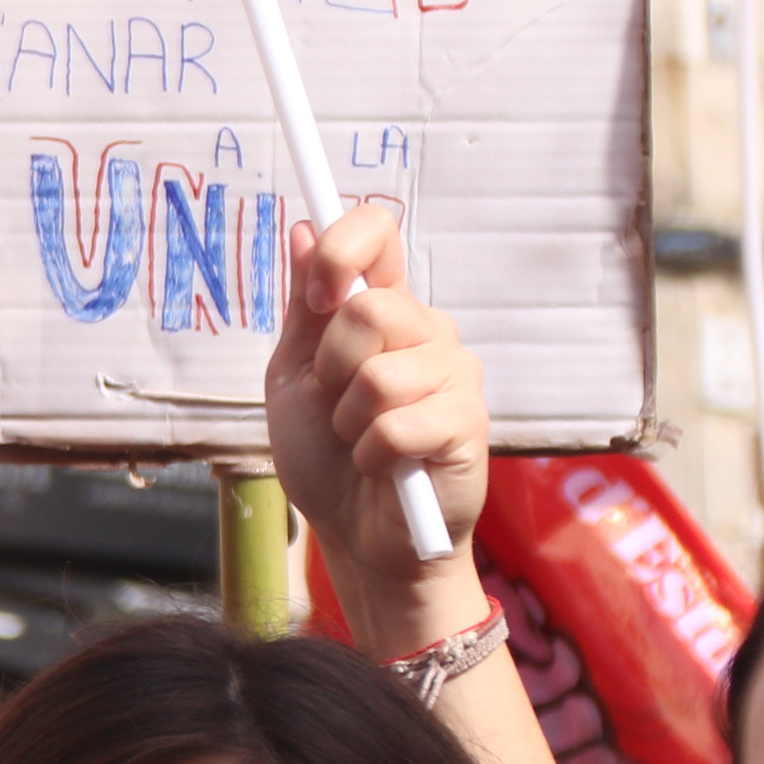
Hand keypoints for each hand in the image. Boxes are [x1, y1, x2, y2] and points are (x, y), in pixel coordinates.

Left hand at [263, 203, 487, 623]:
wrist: (355, 535)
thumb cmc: (326, 456)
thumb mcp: (294, 378)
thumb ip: (303, 309)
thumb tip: (304, 228)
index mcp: (383, 308)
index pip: (377, 232)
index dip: (342, 249)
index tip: (316, 296)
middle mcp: (426, 329)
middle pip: (370, 308)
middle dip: (330, 367)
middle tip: (336, 403)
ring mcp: (455, 372)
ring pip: (379, 373)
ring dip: (349, 420)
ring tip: (362, 441)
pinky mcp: (469, 421)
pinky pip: (397, 424)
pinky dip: (372, 453)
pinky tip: (386, 467)